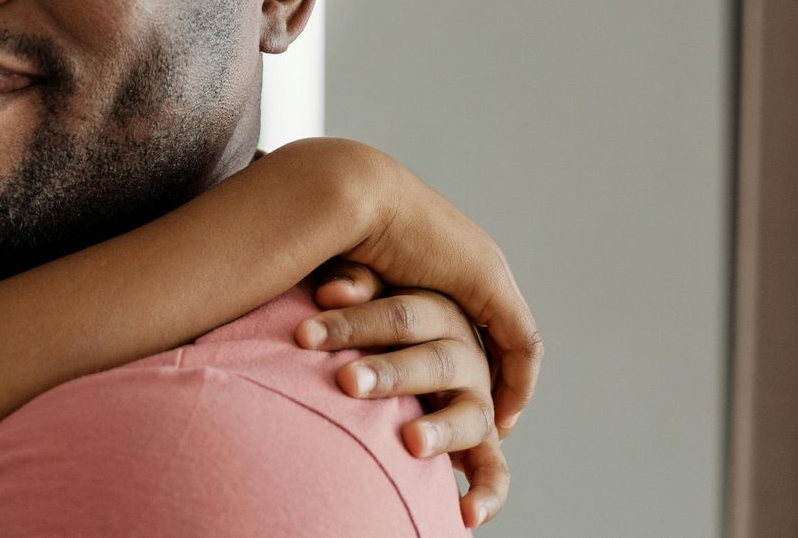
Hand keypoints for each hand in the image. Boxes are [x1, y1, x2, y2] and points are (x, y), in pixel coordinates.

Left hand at [301, 263, 507, 526]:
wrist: (401, 344)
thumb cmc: (371, 310)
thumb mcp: (366, 287)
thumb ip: (352, 283)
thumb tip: (329, 290)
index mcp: (437, 309)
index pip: (399, 315)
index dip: (354, 323)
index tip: (303, 335)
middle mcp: (464, 353)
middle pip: (433, 361)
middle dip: (389, 373)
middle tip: (347, 382)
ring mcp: (476, 398)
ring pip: (469, 413)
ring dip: (440, 427)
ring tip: (408, 440)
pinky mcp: (481, 440)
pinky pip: (494, 469)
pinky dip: (486, 492)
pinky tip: (465, 514)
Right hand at [333, 141, 543, 435]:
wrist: (345, 192)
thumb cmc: (329, 229)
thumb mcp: (347, 275)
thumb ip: (353, 295)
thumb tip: (331, 314)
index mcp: (441, 251)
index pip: (472, 310)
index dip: (470, 350)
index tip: (459, 389)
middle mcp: (471, 257)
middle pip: (499, 326)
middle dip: (497, 373)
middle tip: (488, 415)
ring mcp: (484, 268)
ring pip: (514, 338)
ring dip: (508, 383)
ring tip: (496, 423)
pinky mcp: (489, 283)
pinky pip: (520, 344)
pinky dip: (516, 381)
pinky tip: (503, 413)